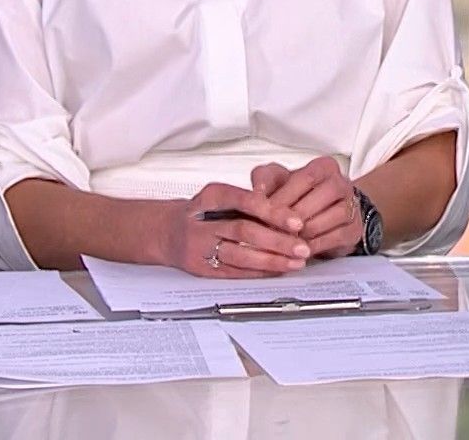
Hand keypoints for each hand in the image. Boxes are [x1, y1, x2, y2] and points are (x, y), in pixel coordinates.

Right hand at [164, 181, 309, 278]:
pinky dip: (258, 272)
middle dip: (277, 241)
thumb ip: (251, 200)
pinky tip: (276, 271)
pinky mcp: (200, 268)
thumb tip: (288, 211)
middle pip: (243, 231)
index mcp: (211, 196)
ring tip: (295, 262)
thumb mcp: (223, 195)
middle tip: (303, 246)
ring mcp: (199, 246)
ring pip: (239, 255)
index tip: (297, 221)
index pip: (244, 201)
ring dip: (271, 260)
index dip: (273, 212)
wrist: (166, 231)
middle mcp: (202, 221)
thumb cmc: (203, 211)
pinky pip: (233, 272)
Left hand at [253, 157, 364, 260]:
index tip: (265, 211)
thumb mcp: (278, 181)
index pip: (305, 178)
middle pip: (317, 200)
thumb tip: (257, 192)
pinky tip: (299, 249)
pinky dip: (314, 246)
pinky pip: (335, 239)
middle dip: (291, 218)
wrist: (323, 213)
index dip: (284, 196)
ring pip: (326, 220)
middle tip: (270, 230)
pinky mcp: (354, 230)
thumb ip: (265, 180)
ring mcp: (352, 207)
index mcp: (324, 167)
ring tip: (283, 240)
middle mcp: (342, 183)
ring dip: (302, 234)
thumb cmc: (297, 195)